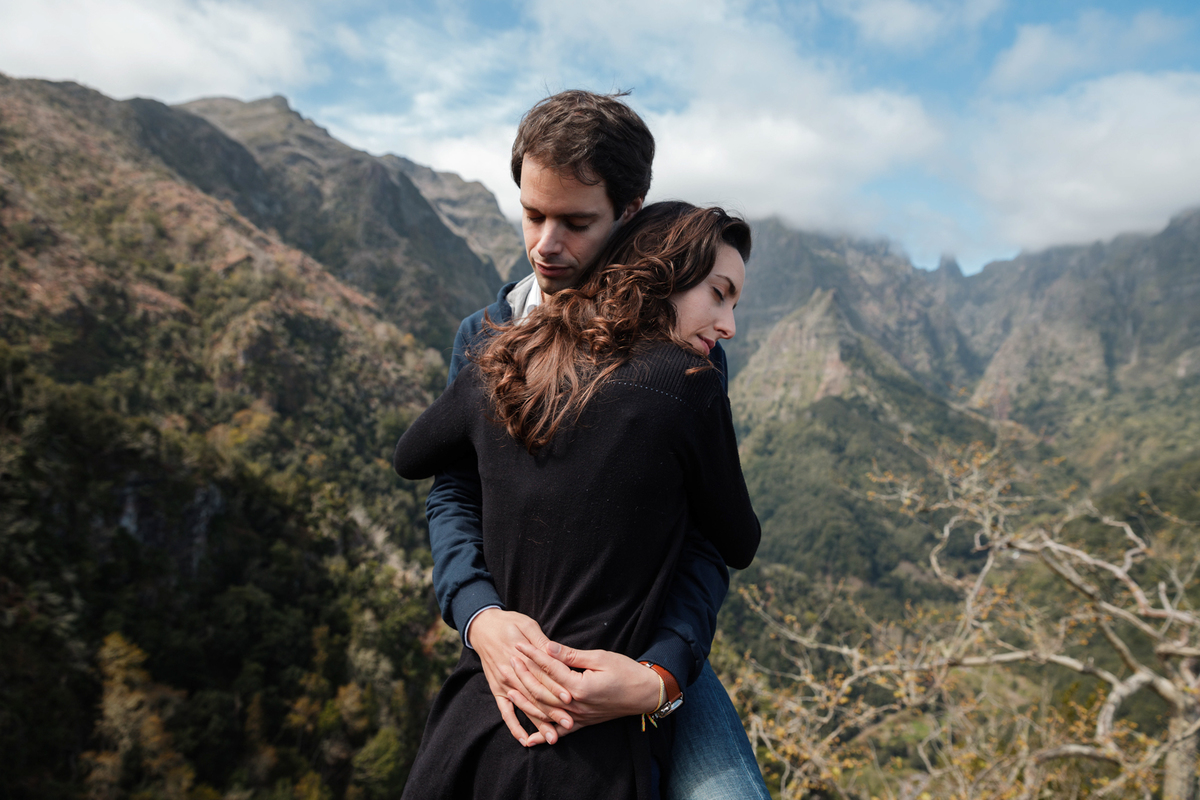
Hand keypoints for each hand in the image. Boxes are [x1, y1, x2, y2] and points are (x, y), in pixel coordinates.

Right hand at [469, 609, 574, 744]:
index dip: (556, 687)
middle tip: (569, 724)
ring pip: (524, 707)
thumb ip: (541, 641)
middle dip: (553, 711)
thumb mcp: (527, 624)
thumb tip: (555, 652)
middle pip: (535, 695)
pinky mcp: (497, 690)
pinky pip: (505, 712)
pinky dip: (513, 727)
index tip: (570, 700)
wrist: (482, 626)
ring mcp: (504, 684)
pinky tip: (524, 740)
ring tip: (554, 737)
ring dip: (539, 723)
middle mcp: (512, 673)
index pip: (542, 676)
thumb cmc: (509, 623)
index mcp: (522, 656)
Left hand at [510, 641, 663, 745]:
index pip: (549, 669)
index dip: (533, 655)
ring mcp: (578, 717)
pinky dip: (544, 735)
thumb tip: (548, 647)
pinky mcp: (583, 723)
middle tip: (508, 661)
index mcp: (579, 687)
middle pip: (542, 690)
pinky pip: (560, 731)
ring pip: (546, 711)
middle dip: (523, 675)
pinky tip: (528, 739)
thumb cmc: (625, 671)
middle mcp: (575, 705)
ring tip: (508, 689)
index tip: (518, 645)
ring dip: (526, 701)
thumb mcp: (599, 657)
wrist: (645, 693)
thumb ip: (570, 656)